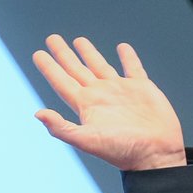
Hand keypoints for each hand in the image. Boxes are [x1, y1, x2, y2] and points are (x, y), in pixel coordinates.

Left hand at [32, 36, 185, 170]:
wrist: (155, 154)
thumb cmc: (121, 150)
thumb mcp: (87, 140)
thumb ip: (61, 127)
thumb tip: (37, 113)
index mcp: (85, 105)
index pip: (61, 81)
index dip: (49, 67)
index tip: (38, 53)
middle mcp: (100, 95)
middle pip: (76, 69)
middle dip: (64, 54)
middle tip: (51, 38)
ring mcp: (120, 91)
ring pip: (100, 66)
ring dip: (89, 53)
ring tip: (79, 40)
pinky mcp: (142, 88)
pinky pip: (133, 68)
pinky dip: (128, 57)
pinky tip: (122, 48)